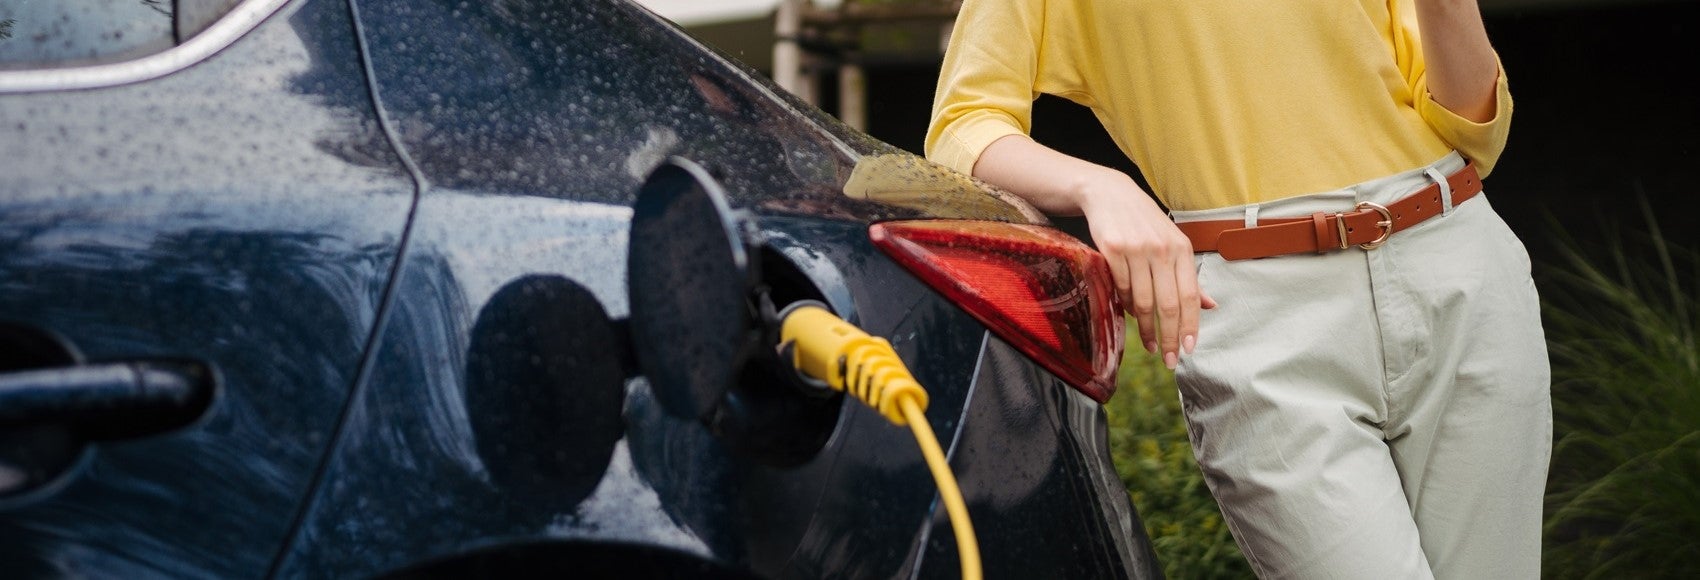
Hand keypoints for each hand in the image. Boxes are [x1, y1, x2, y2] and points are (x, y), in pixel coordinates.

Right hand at [1076, 173, 1216, 369]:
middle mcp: (1162, 249)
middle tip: (1168, 359)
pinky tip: (1128, 316)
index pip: (1190, 296)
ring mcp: (1136, 250)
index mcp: (1182, 249)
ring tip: (1150, 345)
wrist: (1109, 194)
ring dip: (1146, 328)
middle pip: (1168, 304)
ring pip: (1142, 301)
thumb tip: (1212, 306)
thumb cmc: (1144, 223)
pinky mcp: (1112, 250)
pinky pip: (1120, 288)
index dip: (1190, 326)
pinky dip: (1124, 306)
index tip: (1188, 349)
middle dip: (1169, 337)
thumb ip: (1190, 277)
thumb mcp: (1173, 244)